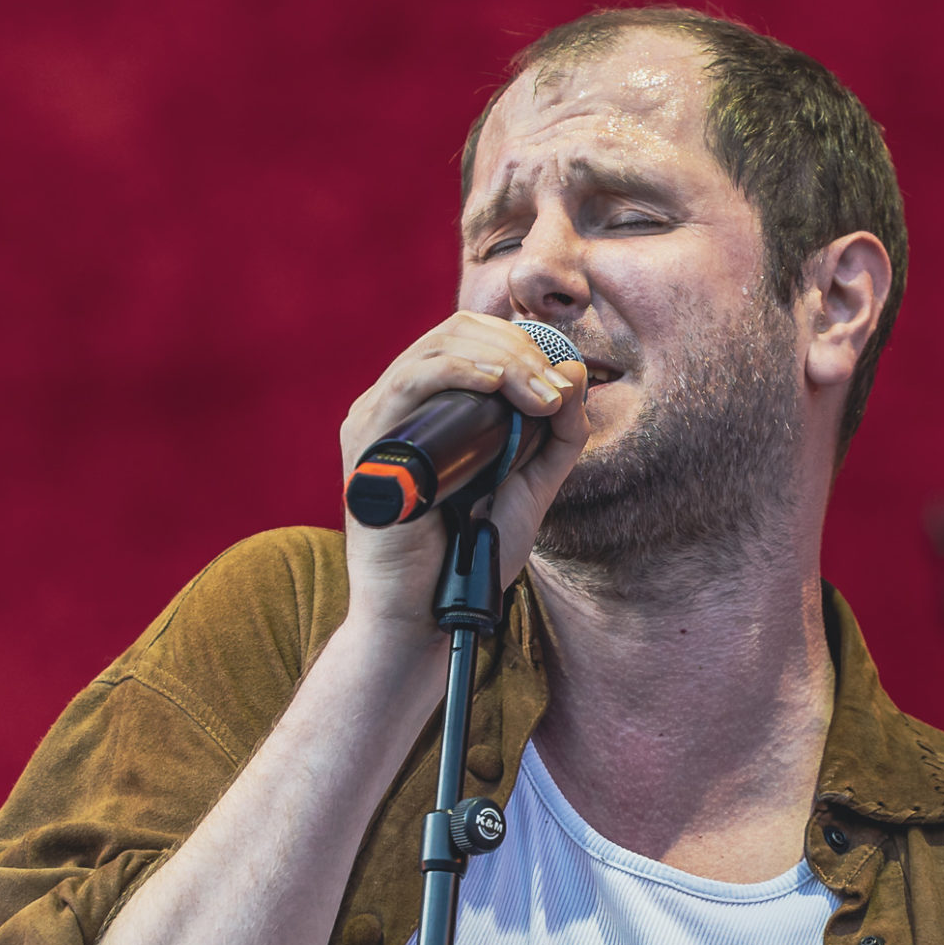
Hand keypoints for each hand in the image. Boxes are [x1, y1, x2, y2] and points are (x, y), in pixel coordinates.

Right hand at [338, 313, 592, 643]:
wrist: (424, 612)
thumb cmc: (467, 555)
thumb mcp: (530, 486)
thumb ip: (558, 437)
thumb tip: (575, 370)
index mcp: (426, 408)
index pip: (470, 339)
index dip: (521, 345)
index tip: (561, 385)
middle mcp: (395, 404)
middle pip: (456, 332)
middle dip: (518, 350)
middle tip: (554, 389)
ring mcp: (377, 418)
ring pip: (438, 347)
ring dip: (501, 359)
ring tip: (538, 392)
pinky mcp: (369, 440)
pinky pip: (411, 381)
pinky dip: (459, 371)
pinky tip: (496, 383)